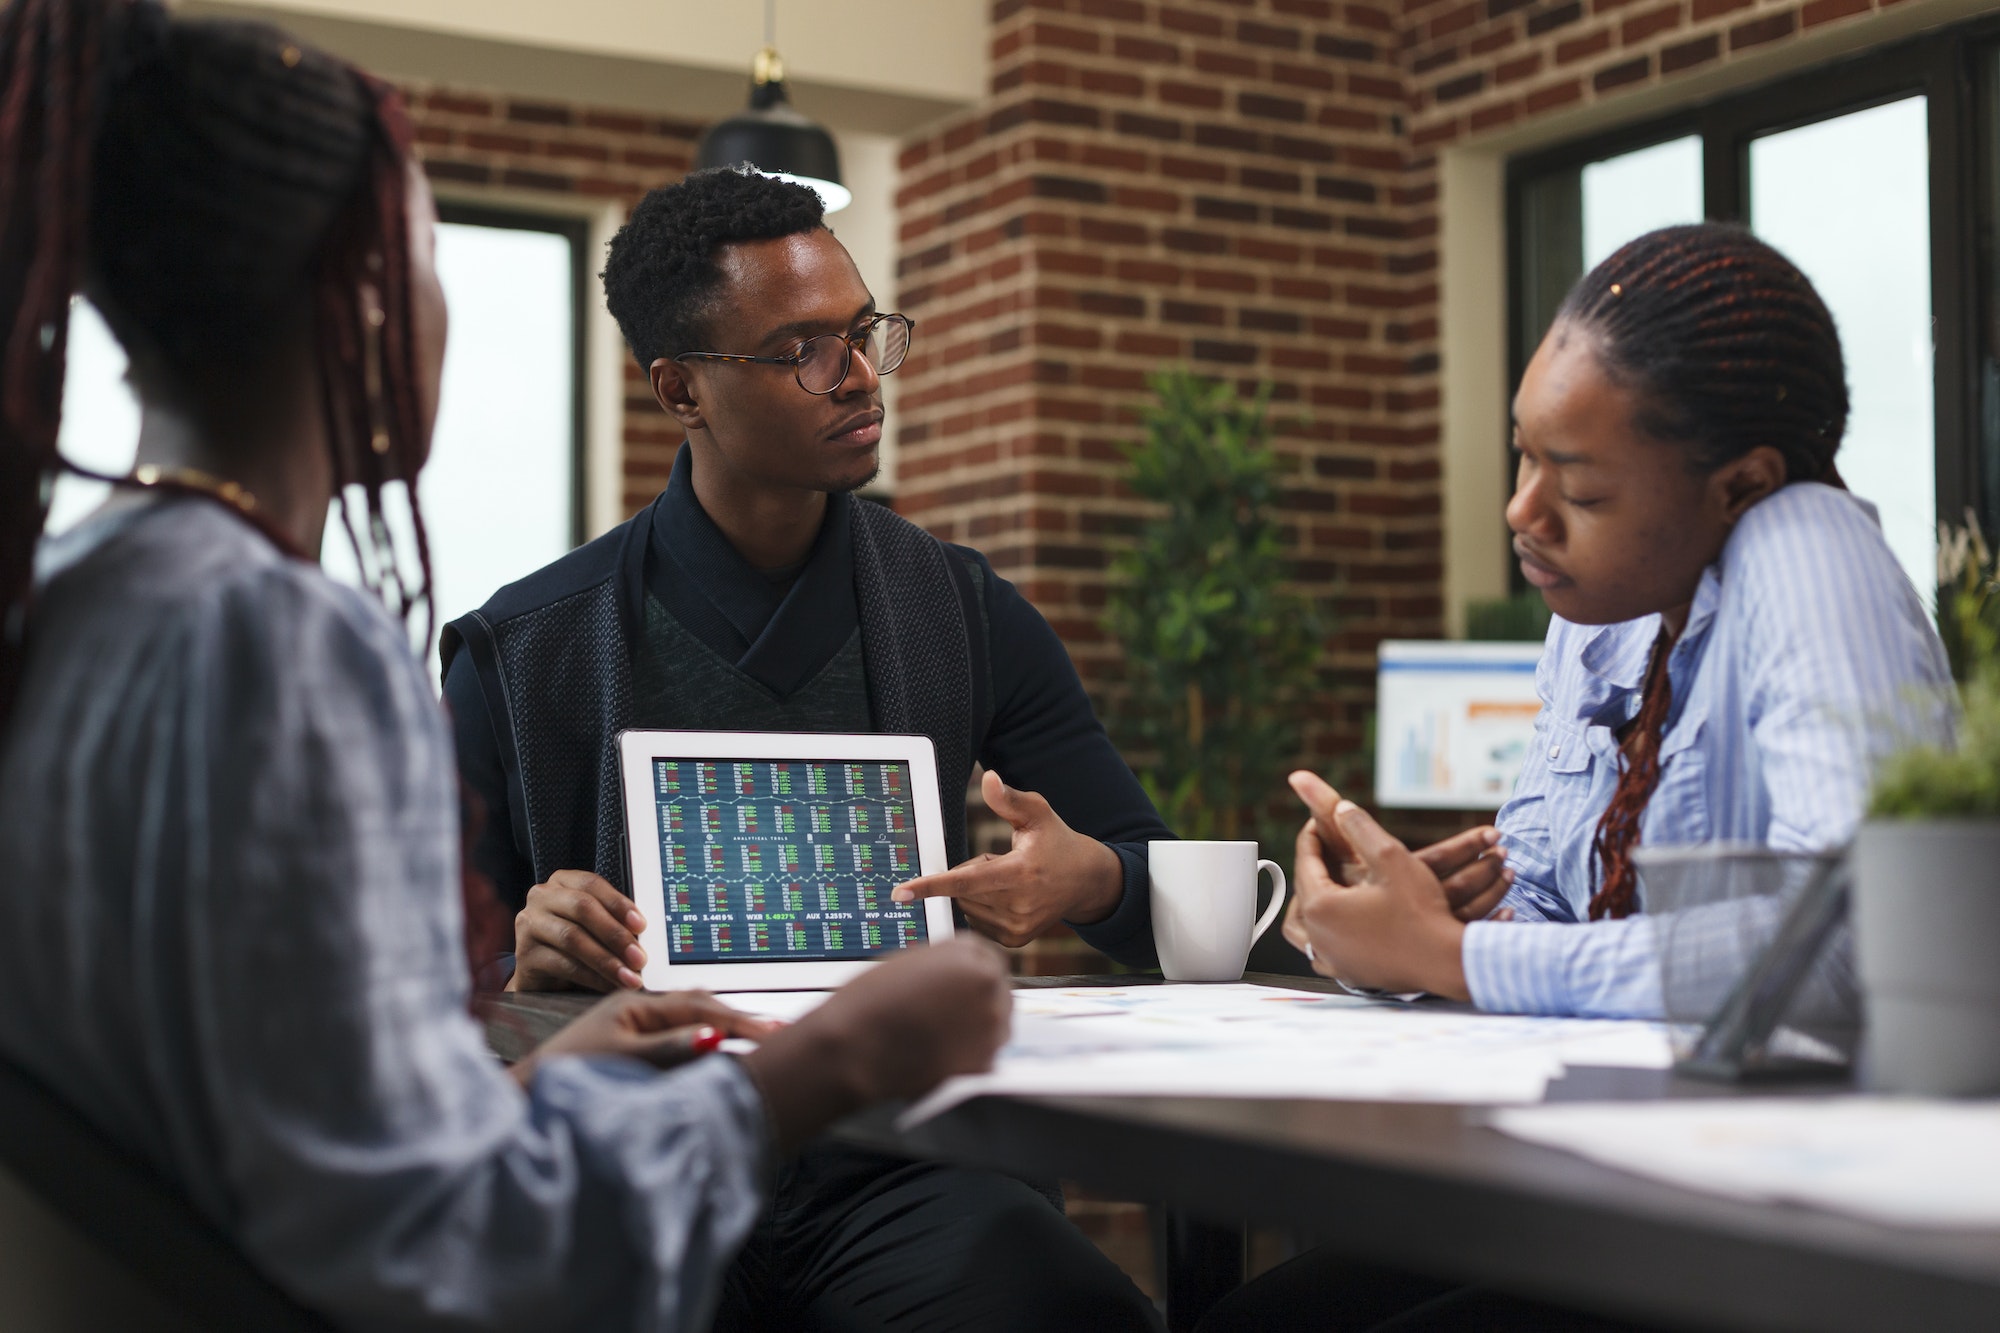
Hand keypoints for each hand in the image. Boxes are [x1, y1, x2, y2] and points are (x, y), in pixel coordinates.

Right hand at [509, 870, 647, 992]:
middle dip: (615, 934)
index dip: (618, 903)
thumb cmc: (575, 945)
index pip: (591, 884)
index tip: (642, 925)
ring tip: (629, 977)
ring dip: (606, 960)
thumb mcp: (593, 926)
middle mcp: (541, 897)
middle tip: (640, 957)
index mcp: (561, 882)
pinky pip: (563, 965)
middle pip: (582, 908)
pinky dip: (592, 977)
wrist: (541, 976)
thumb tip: (646, 934)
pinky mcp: (524, 954)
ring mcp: (529, 924)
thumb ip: (613, 920)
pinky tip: (610, 986)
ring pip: (573, 938)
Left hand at [509, 990, 776, 1088]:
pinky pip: (681, 1032)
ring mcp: (637, 1024)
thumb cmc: (569, 1074)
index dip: (740, 1019)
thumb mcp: (625, 1060)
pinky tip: (720, 1045)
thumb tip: (716, 1037)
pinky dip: (706, 1036)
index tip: (773, 1033)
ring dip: (725, 1026)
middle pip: (702, 1006)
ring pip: (693, 1017)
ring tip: (761, 1036)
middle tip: (778, 1033)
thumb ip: (671, 1048)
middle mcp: (640, 1008)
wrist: (530, 1091)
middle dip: (740, 1018)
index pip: (702, 1006)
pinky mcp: (635, 1042)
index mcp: (638, 1004)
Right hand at [739, 937, 1011, 1152]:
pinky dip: (969, 1061)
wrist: (854, 1047)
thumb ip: (943, 968)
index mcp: (967, 953)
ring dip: (978, 1032)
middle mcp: (986, 983)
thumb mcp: (909, 964)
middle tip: (953, 1019)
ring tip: (941, 1040)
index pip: (990, 960)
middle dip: (981, 1003)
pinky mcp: (984, 1062)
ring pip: (998, 1027)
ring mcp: (990, 1024)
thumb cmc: (868, 1004)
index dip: (975, 976)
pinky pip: (986, 1059)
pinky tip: (940, 1060)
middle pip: (999, 992)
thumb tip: (958, 981)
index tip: (965, 990)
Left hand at [888, 771, 1121, 946]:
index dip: (931, 885)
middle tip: (1001, 862)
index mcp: (1021, 873)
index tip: (899, 892)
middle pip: (963, 890)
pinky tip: (1010, 896)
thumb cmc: (1058, 843)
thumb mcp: (1038, 813)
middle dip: (971, 871)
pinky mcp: (1016, 940)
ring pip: (967, 905)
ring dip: (977, 890)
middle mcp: (1019, 905)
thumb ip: (1009, 798)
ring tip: (1010, 879)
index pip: (967, 880)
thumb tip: (988, 777)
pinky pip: (977, 920)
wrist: (1087, 882)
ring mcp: (1018, 928)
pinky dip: (983, 905)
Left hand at [1286, 788, 1470, 999]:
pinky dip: (1326, 933)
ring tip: (1325, 888)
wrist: (1447, 960)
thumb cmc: (1421, 912)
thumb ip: (1360, 829)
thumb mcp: (1390, 857)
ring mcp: (1333, 961)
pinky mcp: (1350, 975)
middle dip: (1312, 867)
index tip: (1317, 822)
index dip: (1312, 837)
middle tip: (1324, 850)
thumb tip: (1339, 809)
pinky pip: (1323, 952)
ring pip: (1304, 929)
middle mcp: (1319, 938)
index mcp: (1321, 907)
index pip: (1306, 862)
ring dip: (1310, 905)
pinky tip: (1342, 923)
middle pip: (1302, 893)